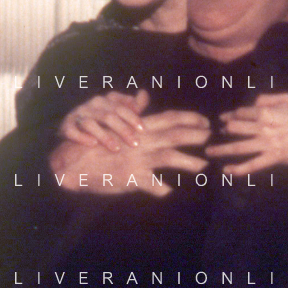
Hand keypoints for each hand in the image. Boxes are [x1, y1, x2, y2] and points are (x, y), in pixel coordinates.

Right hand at [49, 109, 210, 197]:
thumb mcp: (116, 126)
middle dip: (197, 135)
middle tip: (214, 139)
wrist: (73, 163)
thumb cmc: (96, 145)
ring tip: (204, 166)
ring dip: (189, 161)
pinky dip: (163, 189)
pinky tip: (171, 192)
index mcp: (140, 128)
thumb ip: (134, 114)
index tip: (207, 122)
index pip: (170, 117)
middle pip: (175, 134)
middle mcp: (141, 140)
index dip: (191, 118)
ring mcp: (137, 158)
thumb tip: (144, 95)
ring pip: (169, 156)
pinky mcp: (131, 177)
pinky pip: (152, 185)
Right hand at [58, 89, 149, 150]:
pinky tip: (93, 144)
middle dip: (123, 129)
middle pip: (108, 116)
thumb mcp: (115, 111)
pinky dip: (82, 137)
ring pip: (90, 123)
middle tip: (135, 143)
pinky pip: (72, 131)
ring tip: (116, 148)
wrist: (71, 129)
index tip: (143, 130)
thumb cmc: (99, 121)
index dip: (132, 117)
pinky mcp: (65, 126)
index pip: (120, 106)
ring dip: (104, 135)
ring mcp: (77, 115)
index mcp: (104, 101)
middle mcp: (90, 106)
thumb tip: (144, 93)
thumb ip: (131, 105)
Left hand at [206, 93, 287, 173]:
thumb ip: (269, 98)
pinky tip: (228, 171)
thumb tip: (253, 101)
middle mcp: (264, 126)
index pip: (242, 113)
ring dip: (222, 149)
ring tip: (208, 152)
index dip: (229, 116)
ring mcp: (269, 143)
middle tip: (212, 137)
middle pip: (236, 128)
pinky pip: (254, 164)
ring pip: (240, 146)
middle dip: (222, 132)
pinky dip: (239, 169)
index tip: (222, 121)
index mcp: (267, 111)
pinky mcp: (275, 158)